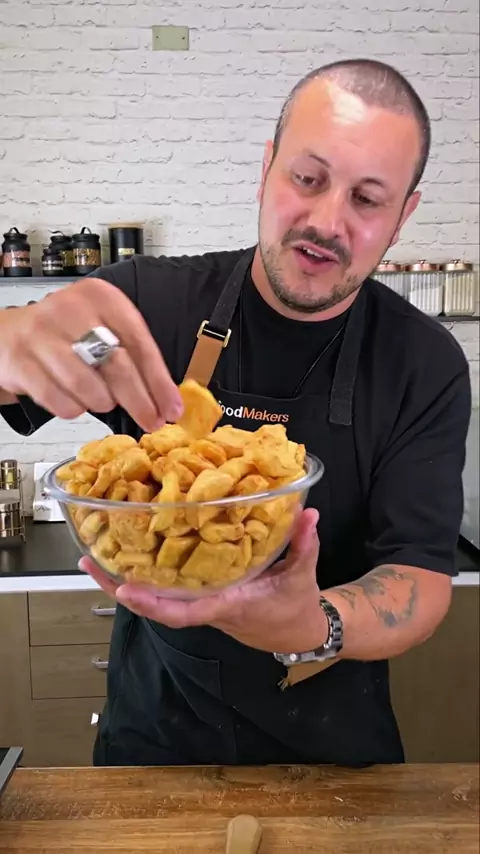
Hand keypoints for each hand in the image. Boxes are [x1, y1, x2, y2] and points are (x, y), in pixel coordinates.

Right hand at [0, 278, 182, 431]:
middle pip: (116, 365)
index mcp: (99, 297)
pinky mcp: (21, 363)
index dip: (159, 381)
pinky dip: (73, 408)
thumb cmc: (64, 334)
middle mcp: (70, 310)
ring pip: (88, 385)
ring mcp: (41, 336)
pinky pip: (59, 400)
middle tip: (151, 420)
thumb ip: (132, 355)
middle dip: (139, 400)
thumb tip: (165, 399)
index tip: (172, 407)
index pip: (139, 342)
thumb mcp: (101, 328)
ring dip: (102, 403)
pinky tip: (75, 401)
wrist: (8, 334)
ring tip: (103, 402)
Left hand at [79, 508, 327, 654]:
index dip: (154, 604)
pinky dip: (143, 577)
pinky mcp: (199, 597)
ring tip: (92, 557)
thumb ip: (304, 543)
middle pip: (156, 604)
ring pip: (156, 598)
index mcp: (228, 604)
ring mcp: (200, 603)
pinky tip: (123, 558)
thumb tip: (308, 514)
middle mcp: (207, 606)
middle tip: (90, 562)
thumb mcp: (302, 574)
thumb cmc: (294, 605)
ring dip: (123, 581)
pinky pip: (165, 591)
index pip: (186, 611)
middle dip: (121, 587)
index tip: (127, 589)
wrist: (295, 630)